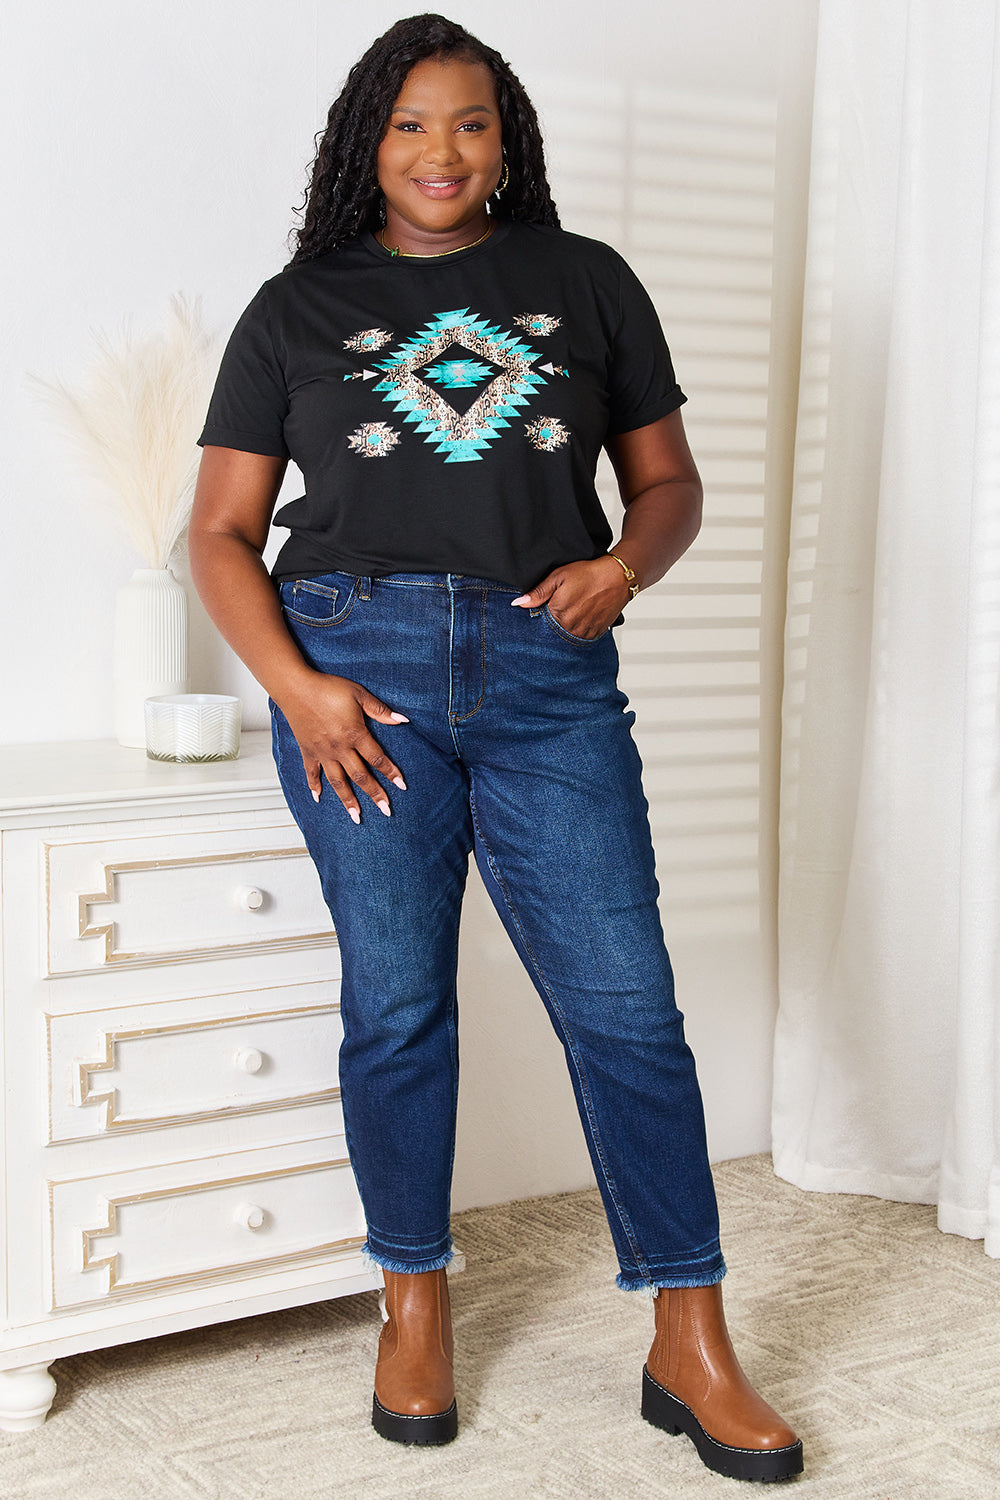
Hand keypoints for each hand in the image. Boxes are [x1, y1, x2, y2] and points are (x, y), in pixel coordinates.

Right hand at [277, 671, 408, 823]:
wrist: (296, 688)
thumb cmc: (328, 688)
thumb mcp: (358, 694)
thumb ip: (380, 710)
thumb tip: (403, 720)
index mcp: (355, 734)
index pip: (377, 758)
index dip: (391, 772)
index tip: (401, 786)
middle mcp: (340, 748)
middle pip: (360, 776)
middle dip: (374, 794)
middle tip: (386, 810)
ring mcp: (323, 752)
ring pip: (338, 781)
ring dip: (348, 800)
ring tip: (357, 816)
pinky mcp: (308, 751)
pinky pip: (312, 773)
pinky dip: (314, 786)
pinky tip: (318, 798)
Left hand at [511, 556, 631, 638]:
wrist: (618, 577)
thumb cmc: (588, 574)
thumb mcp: (559, 577)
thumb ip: (538, 592)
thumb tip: (518, 604)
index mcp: (558, 615)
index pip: (539, 625)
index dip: (539, 616)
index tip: (543, 608)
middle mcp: (571, 628)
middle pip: (552, 633)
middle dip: (551, 623)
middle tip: (561, 607)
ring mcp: (584, 633)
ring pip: (567, 636)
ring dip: (565, 627)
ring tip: (573, 610)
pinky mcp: (596, 633)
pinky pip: (581, 637)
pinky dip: (578, 629)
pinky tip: (581, 616)